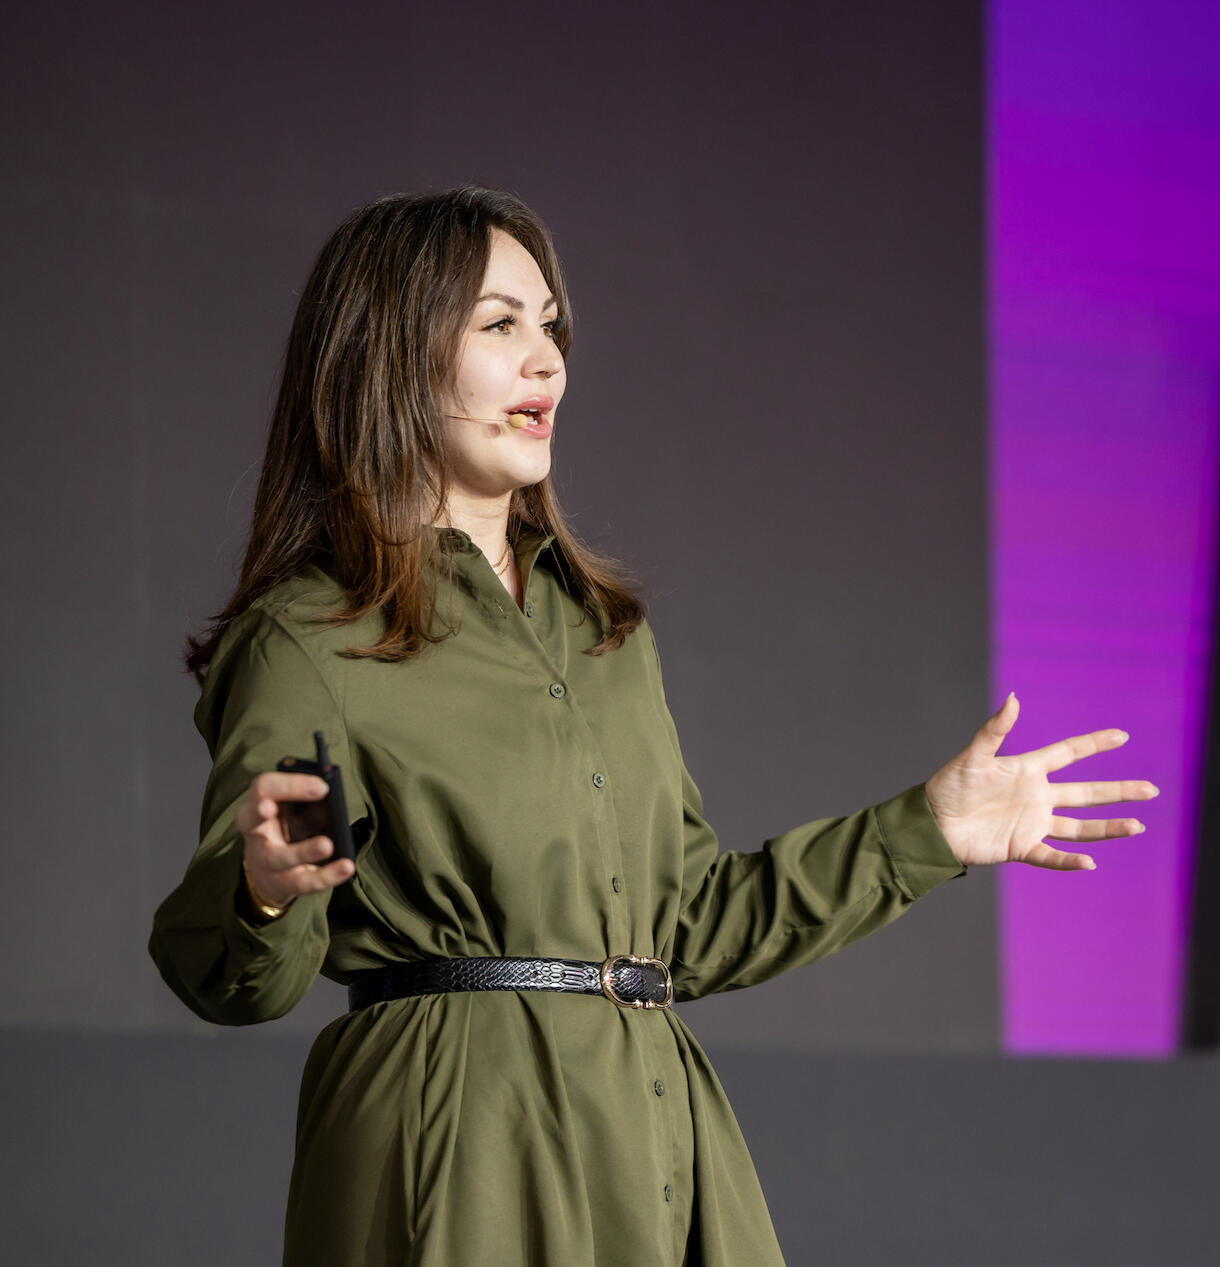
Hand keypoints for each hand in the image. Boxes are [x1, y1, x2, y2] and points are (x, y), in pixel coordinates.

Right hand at [235, 771, 354, 907]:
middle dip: (260, 811)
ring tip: (327, 845)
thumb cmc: (286, 827)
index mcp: (257, 805)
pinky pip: (303, 882)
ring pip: (278, 858)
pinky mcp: (282, 884)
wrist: (270, 872)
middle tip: (271, 806)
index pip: (264, 788)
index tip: (322, 786)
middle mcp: (255, 832)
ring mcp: (265, 861)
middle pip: (251, 819)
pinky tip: (345, 868)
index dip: (288, 785)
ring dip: (303, 851)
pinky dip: (327, 875)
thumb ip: (310, 803)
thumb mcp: (294, 809)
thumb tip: (334, 800)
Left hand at [923, 693, 1158, 869]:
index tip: (1122, 735)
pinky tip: (1090, 862)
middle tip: (1151, 789)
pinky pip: (1052, 855)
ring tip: (1137, 825)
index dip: (1094, 744)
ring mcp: (1031, 823)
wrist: (930, 824)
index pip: (1068, 754)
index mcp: (1027, 770)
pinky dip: (1070, 861)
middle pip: (1085, 793)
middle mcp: (1036, 796)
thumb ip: (995, 729)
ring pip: (1079, 827)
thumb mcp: (973, 756)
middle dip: (1118, 791)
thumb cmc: (948, 786)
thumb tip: (1013, 698)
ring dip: (1107, 827)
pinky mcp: (1020, 847)